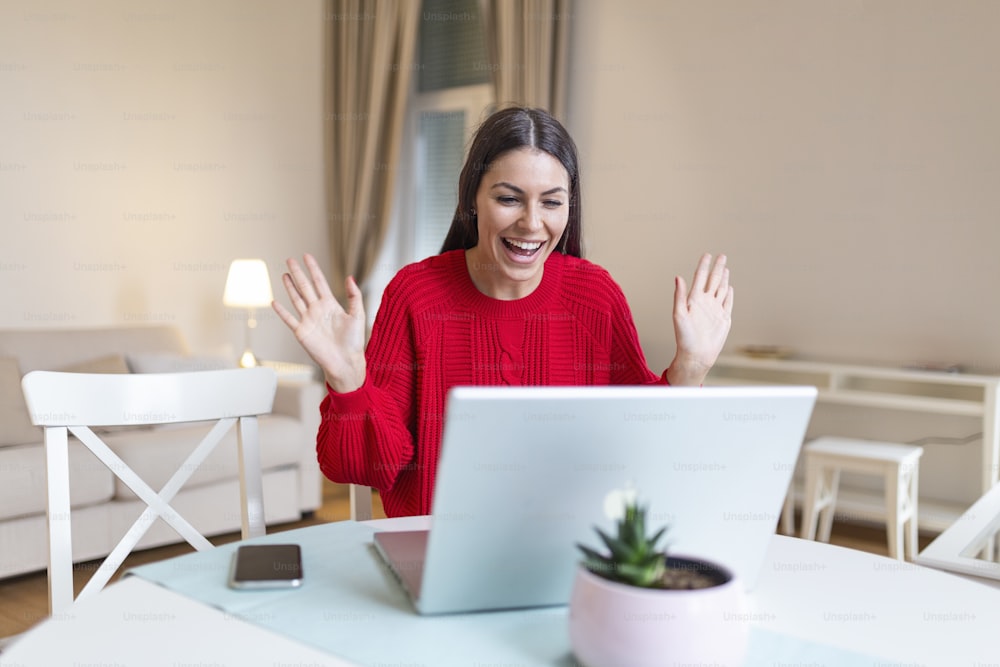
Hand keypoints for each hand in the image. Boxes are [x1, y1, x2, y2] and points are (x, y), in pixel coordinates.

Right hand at [271, 253, 365, 392]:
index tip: (307, 256)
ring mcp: (309, 320)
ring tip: (284, 274)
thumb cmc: (354, 342)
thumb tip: (350, 277)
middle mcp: (318, 310)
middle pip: (305, 287)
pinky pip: (289, 319)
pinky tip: (275, 302)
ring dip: (289, 287)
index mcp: (331, 305)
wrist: (346, 362)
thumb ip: (354, 296)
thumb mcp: (358, 315)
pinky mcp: (302, 332)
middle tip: (290, 259)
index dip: (313, 269)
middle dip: (298, 273)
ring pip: (296, 299)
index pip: (320, 282)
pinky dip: (281, 311)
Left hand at [667, 253, 733, 386]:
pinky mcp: (723, 319)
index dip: (704, 265)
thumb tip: (678, 277)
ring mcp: (715, 310)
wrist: (696, 354)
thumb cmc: (684, 337)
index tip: (707, 254)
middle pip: (713, 280)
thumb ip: (679, 296)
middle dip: (717, 268)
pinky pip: (727, 303)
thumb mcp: (679, 315)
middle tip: (721, 256)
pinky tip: (729, 287)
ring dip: (723, 278)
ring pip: (720, 290)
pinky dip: (729, 294)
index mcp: (694, 299)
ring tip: (725, 268)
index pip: (700, 278)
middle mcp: (705, 302)